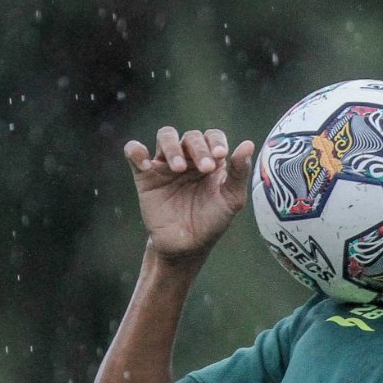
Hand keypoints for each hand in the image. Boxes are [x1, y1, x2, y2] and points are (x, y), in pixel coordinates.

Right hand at [124, 127, 254, 261]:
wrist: (186, 247)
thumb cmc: (212, 221)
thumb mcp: (231, 199)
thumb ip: (239, 172)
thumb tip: (249, 144)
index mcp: (211, 160)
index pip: (212, 136)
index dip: (216, 140)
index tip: (220, 155)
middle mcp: (189, 158)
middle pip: (191, 136)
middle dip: (198, 149)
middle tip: (204, 169)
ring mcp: (166, 165)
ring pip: (165, 136)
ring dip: (172, 146)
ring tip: (176, 169)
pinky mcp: (145, 176)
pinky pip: (134, 152)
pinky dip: (136, 151)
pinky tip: (147, 165)